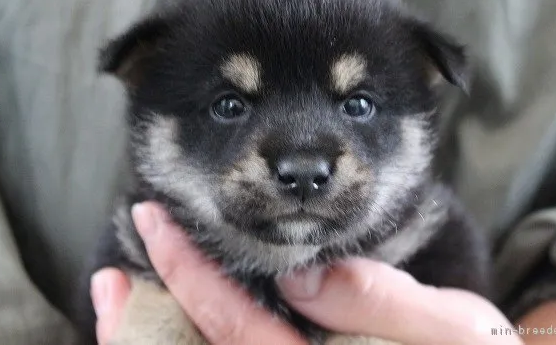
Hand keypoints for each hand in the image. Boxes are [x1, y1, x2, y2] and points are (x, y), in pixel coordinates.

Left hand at [91, 202, 521, 344]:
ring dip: (159, 339)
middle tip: (104, 284)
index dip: (189, 273)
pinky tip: (185, 313)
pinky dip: (199, 336)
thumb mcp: (452, 329)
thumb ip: (381, 303)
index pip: (236, 328)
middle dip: (146, 327)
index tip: (152, 222)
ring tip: (117, 301)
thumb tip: (304, 278)